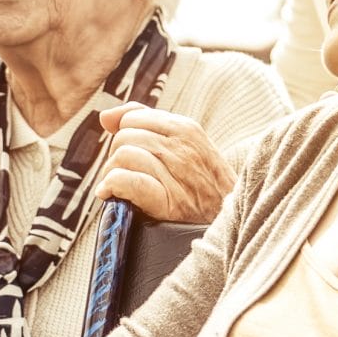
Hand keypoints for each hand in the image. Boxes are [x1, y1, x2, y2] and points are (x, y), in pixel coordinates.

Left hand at [95, 104, 234, 222]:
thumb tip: (105, 116)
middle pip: (124, 136)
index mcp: (186, 129)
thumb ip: (147, 123)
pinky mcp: (169, 203)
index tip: (132, 155)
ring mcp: (177, 174)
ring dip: (111, 173)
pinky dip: (112, 186)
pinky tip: (111, 194)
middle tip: (125, 175)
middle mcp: (182, 147)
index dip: (124, 136)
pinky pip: (127, 181)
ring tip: (118, 187)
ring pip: (123, 156)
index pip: (133, 118)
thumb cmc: (204, 183)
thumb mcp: (187, 145)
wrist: (232, 220)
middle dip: (116, 156)